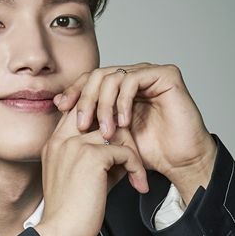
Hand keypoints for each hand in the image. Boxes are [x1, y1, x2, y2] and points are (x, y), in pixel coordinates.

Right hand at [34, 102, 148, 235]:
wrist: (61, 233)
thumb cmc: (71, 213)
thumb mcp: (83, 179)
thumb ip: (100, 160)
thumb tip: (125, 152)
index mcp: (55, 143)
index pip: (81, 113)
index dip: (104, 123)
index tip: (119, 144)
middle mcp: (62, 139)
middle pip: (100, 113)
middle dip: (121, 130)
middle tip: (132, 156)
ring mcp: (76, 145)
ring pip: (117, 131)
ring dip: (132, 152)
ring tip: (136, 174)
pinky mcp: (92, 156)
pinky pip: (125, 152)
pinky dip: (137, 168)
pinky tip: (138, 184)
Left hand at [53, 63, 216, 202]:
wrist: (179, 162)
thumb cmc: (147, 152)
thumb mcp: (107, 136)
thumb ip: (86, 118)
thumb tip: (56, 103)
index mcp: (119, 88)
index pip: (89, 80)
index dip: (74, 91)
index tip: (61, 108)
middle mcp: (133, 76)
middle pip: (98, 75)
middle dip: (85, 99)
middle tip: (80, 125)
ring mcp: (149, 73)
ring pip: (113, 76)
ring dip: (104, 105)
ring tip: (105, 131)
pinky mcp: (166, 74)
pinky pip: (133, 78)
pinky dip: (123, 101)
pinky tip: (123, 123)